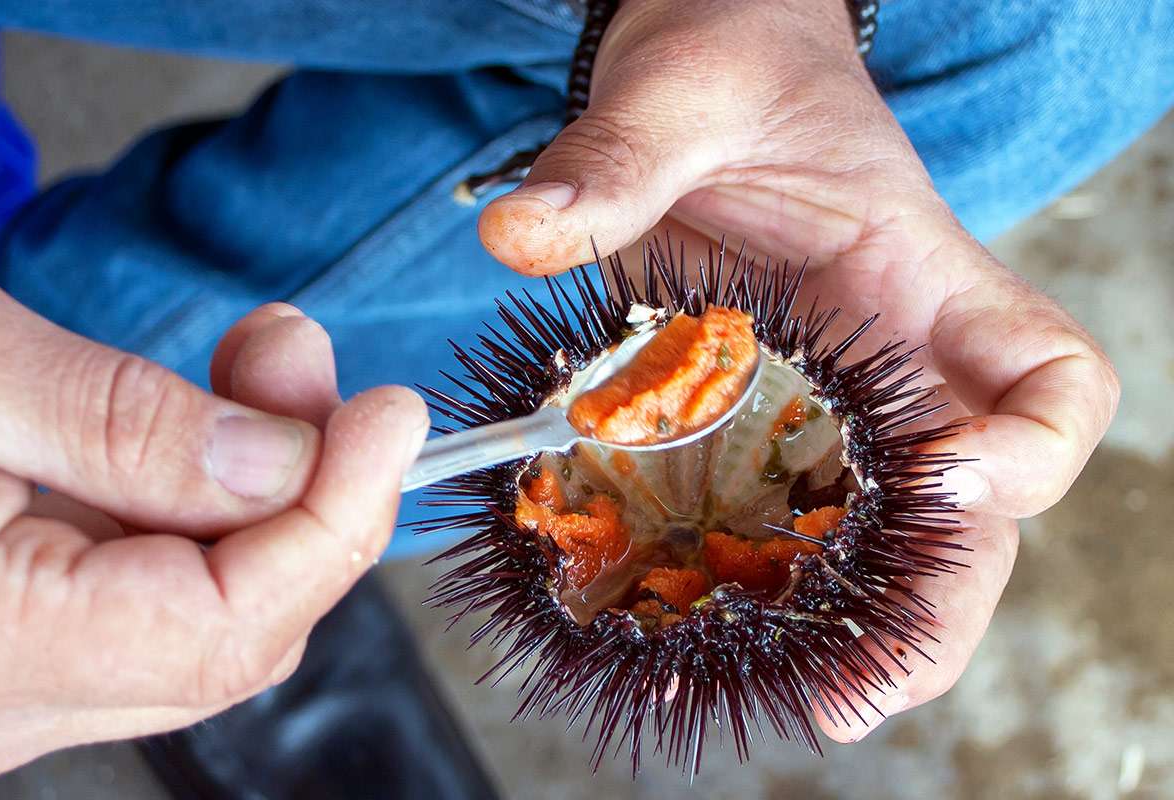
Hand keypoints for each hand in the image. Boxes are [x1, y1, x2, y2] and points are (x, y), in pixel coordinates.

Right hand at [0, 283, 427, 778]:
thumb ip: (120, 427)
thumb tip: (284, 460)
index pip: (222, 629)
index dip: (330, 519)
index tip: (390, 415)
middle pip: (228, 633)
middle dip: (305, 495)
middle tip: (314, 367)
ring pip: (197, 613)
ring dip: (255, 488)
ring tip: (262, 361)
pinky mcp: (1, 644)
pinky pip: (141, 592)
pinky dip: (192, 504)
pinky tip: (196, 422)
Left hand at [478, 0, 1118, 738]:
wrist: (710, 61)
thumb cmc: (729, 65)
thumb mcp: (680, 92)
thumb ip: (611, 161)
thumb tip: (521, 236)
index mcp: (919, 276)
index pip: (1049, 376)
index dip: (1032, 445)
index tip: (956, 475)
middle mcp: (896, 356)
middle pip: (976, 508)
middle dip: (935, 604)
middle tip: (859, 688)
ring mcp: (831, 397)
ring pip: (885, 535)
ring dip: (858, 626)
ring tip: (811, 701)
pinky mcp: (759, 415)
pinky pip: (787, 514)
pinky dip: (767, 579)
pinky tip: (709, 621)